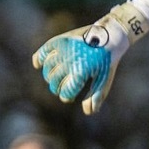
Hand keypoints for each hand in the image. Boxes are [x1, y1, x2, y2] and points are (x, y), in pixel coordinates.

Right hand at [33, 1, 148, 114]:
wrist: (110, 36)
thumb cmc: (107, 62)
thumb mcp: (104, 79)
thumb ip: (96, 96)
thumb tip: (87, 112)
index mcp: (81, 72)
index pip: (66, 92)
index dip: (66, 97)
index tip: (68, 97)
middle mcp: (70, 62)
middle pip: (54, 82)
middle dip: (56, 88)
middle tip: (61, 89)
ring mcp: (64, 51)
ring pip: (48, 69)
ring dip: (49, 77)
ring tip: (55, 79)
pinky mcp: (60, 41)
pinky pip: (44, 51)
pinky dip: (39, 59)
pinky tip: (38, 64)